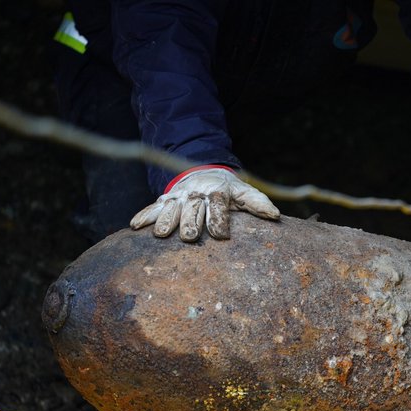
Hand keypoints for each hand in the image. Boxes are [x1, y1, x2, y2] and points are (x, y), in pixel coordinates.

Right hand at [130, 165, 279, 240]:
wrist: (204, 173)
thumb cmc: (228, 190)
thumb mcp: (244, 192)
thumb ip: (258, 203)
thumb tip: (275, 216)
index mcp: (217, 191)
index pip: (218, 205)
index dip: (219, 220)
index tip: (221, 236)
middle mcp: (196, 193)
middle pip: (193, 208)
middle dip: (190, 222)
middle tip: (188, 237)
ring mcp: (179, 197)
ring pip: (171, 208)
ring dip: (165, 220)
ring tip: (160, 235)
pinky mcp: (166, 200)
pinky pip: (153, 207)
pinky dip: (144, 215)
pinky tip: (135, 226)